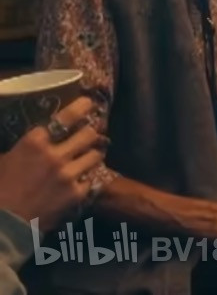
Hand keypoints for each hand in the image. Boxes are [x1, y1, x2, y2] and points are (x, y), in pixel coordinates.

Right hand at [0, 96, 105, 224]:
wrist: (3, 224)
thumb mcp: (3, 161)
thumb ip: (22, 147)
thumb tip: (34, 137)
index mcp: (34, 142)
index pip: (66, 117)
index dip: (82, 107)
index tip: (89, 104)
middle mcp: (55, 154)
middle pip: (89, 133)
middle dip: (91, 133)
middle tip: (90, 135)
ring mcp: (68, 174)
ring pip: (95, 154)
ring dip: (92, 155)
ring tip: (88, 158)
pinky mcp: (76, 192)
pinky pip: (91, 179)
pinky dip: (86, 179)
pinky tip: (81, 181)